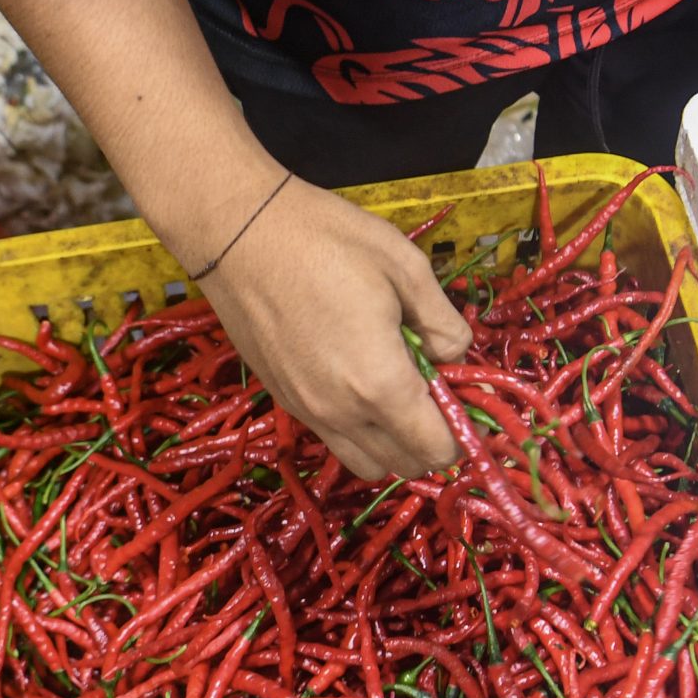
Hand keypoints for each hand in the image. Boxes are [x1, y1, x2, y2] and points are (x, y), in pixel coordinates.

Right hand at [199, 178, 473, 479]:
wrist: (236, 232)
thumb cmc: (327, 239)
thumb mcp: (406, 266)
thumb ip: (443, 322)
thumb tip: (453, 355)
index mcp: (380, 383)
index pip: (437, 448)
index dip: (460, 428)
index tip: (459, 389)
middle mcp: (342, 413)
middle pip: (404, 465)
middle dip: (429, 438)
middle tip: (431, 385)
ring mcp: (307, 411)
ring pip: (366, 463)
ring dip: (391, 441)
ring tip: (393, 388)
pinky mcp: (282, 400)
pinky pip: (333, 438)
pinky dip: (357, 429)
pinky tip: (354, 377)